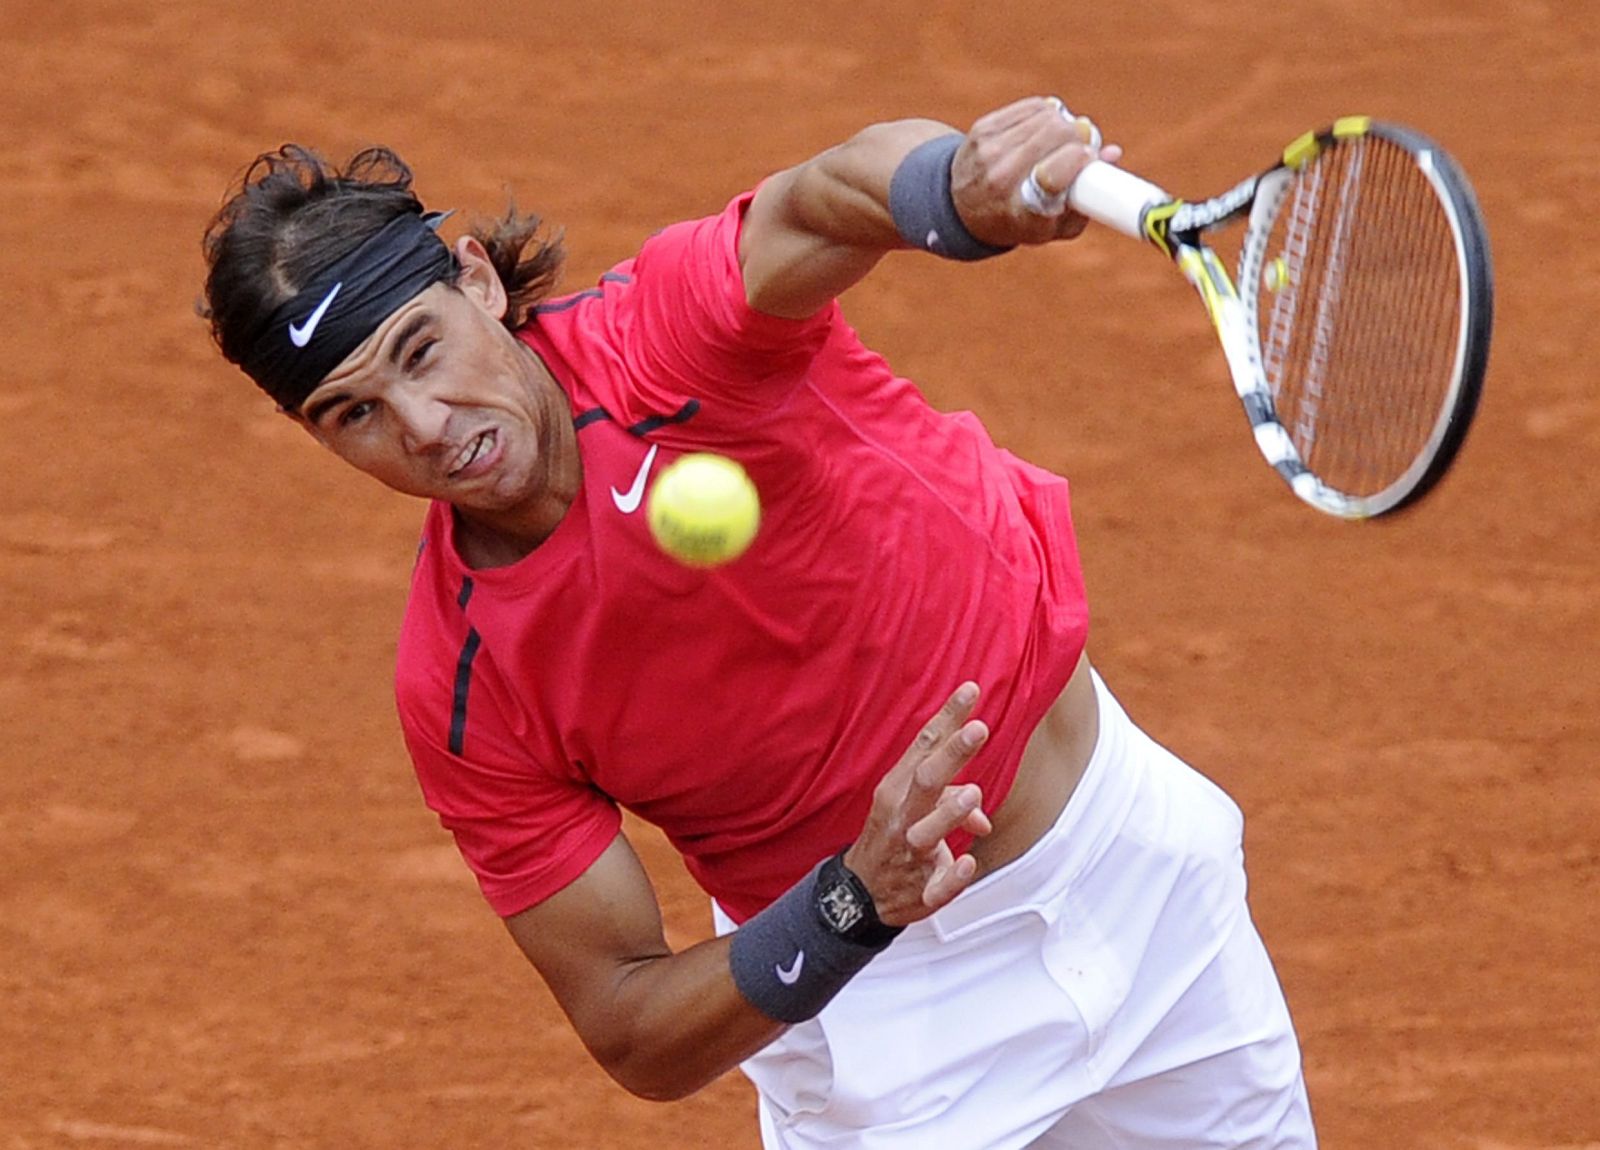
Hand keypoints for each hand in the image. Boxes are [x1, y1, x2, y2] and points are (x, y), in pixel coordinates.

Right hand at [843, 682, 994, 925]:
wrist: (856, 896)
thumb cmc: (892, 839)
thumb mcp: (915, 812)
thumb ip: (953, 802)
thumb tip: (983, 817)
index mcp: (898, 789)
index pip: (924, 747)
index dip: (948, 718)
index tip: (971, 690)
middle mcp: (901, 816)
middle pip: (926, 780)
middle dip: (952, 755)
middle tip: (979, 729)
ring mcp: (908, 854)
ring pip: (927, 832)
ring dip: (949, 813)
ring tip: (973, 793)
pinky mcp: (919, 892)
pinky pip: (936, 886)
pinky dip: (952, 876)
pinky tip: (968, 863)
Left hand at [949, 96, 1122, 247]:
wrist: (962, 207)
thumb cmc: (1019, 220)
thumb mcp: (1054, 226)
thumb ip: (1089, 200)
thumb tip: (1111, 152)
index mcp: (1021, 215)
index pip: (1052, 178)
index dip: (1077, 161)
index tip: (1090, 158)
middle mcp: (1001, 182)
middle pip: (1056, 135)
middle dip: (1079, 136)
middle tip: (1084, 146)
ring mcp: (989, 152)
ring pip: (1048, 117)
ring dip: (1065, 124)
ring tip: (1063, 140)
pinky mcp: (984, 129)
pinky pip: (1033, 107)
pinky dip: (1047, 114)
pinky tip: (1045, 128)